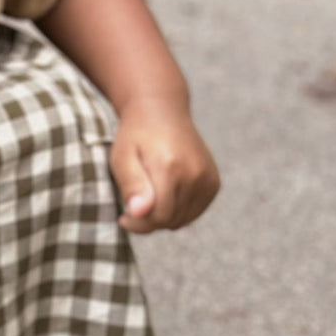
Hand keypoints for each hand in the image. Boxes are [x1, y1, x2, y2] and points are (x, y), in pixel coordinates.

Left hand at [109, 98, 220, 234]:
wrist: (162, 111)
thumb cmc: (136, 136)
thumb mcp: (122, 157)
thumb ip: (131, 185)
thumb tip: (139, 213)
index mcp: (170, 167)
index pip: (158, 217)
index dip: (138, 224)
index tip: (123, 217)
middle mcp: (195, 174)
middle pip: (171, 220)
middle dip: (149, 220)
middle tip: (134, 205)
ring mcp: (208, 178)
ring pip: (183, 220)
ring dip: (164, 216)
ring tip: (148, 196)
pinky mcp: (214, 183)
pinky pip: (194, 212)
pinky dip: (178, 210)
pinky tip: (165, 193)